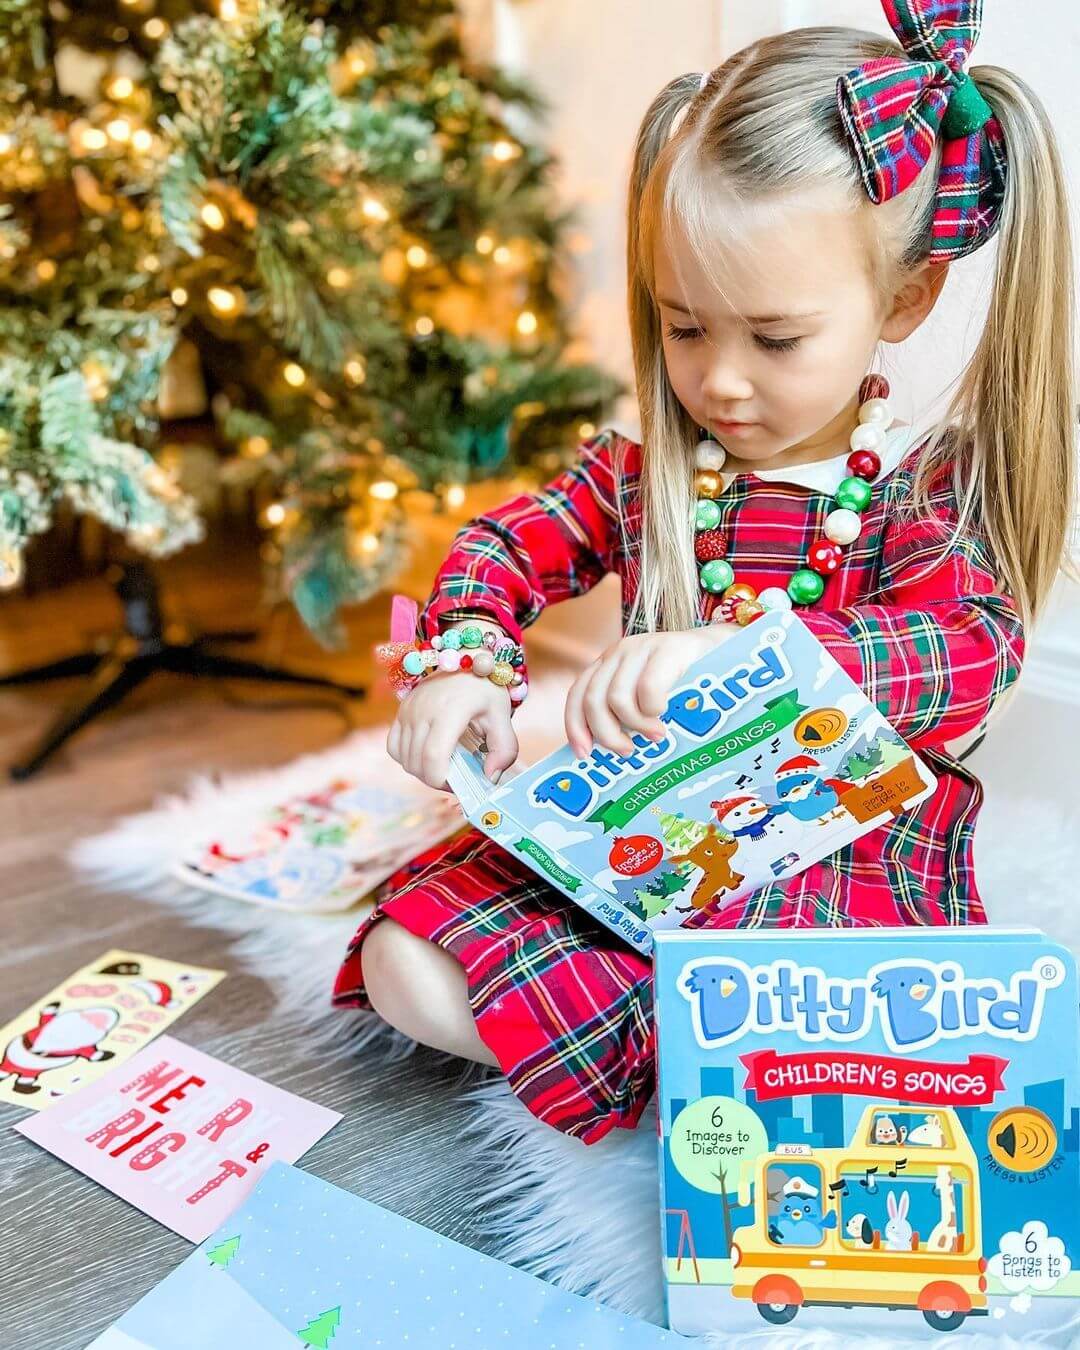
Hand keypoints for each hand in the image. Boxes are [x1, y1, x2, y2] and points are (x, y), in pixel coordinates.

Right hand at [387, 669, 517, 789]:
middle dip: (436, 779)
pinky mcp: (401, 711)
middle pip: (417, 764)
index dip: (442, 781)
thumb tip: (490, 778)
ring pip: (404, 759)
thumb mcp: (503, 715)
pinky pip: (393, 747)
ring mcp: (408, 710)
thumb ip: (504, 749)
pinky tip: (426, 755)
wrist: (466, 658)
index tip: (459, 783)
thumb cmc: (485, 688)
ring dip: (423, 771)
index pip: (433, 757)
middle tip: (456, 776)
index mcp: (450, 710)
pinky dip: (407, 758)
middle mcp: (423, 710)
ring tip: (444, 764)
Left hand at [564, 623, 740, 757]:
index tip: (585, 755)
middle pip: (592, 701)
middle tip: (628, 751)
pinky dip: (653, 710)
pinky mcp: (668, 648)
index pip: (578, 695)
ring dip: (635, 726)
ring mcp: (642, 648)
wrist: (731, 650)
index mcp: (610, 665)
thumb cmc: (691, 685)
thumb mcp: (652, 699)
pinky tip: (667, 715)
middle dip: (607, 734)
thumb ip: (629, 716)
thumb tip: (610, 759)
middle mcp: (620, 653)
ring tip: (656, 736)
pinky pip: (647, 690)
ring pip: (616, 699)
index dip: (576, 727)